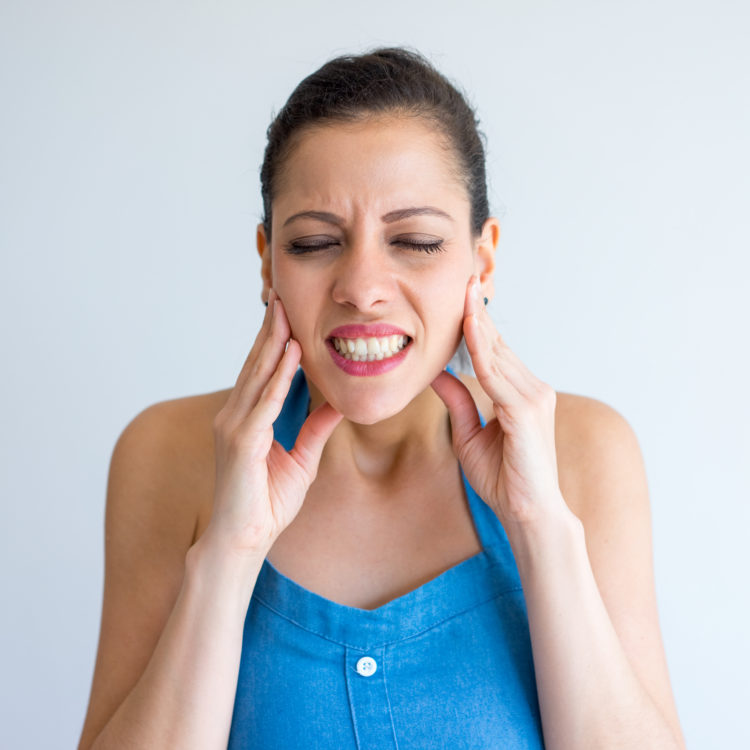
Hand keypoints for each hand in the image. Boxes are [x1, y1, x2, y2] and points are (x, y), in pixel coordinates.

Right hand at [206, 289, 342, 555]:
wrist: (243, 541)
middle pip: (256, 363)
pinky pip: (264, 402)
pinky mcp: (242, 442)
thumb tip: (337, 406)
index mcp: (246, 418)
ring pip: (258, 375)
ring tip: (286, 312)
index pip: (262, 371)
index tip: (288, 313)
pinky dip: (278, 376)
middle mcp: (234, 415)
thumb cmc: (265, 504)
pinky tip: (291, 354)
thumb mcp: (301, 460)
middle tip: (282, 295)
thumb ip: (315, 430)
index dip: (275, 341)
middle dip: (271, 329)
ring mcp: (234, 427)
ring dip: (273, 342)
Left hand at [431, 277, 567, 528]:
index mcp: (520, 393)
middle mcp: (532, 388)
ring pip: (497, 352)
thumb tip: (435, 372)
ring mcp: (534, 397)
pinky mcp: (527, 410)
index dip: (476, 323)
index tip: (460, 295)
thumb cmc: (503, 479)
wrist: (527, 514)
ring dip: (478, 321)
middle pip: (497, 344)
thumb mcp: (468, 435)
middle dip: (478, 311)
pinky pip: (497, 373)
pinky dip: (482, 348)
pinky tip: (469, 326)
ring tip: (463, 290)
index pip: (493, 351)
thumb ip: (457, 401)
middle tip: (461, 277)